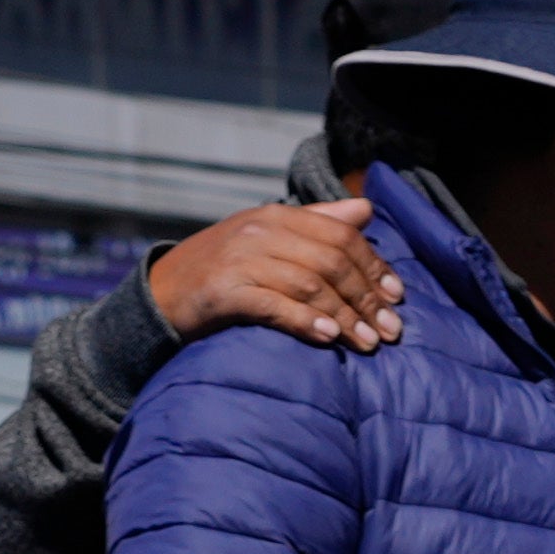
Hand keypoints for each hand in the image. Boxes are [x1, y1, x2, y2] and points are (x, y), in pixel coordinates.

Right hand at [144, 198, 403, 356]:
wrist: (157, 296)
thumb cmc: (220, 272)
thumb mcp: (268, 239)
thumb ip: (317, 224)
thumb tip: (366, 210)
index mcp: (277, 215)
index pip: (340, 235)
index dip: (373, 266)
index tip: (396, 297)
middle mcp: (261, 231)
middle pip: (331, 260)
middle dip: (366, 297)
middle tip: (391, 330)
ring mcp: (241, 260)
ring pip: (309, 283)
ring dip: (345, 316)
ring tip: (368, 343)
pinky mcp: (224, 291)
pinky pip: (274, 305)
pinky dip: (305, 321)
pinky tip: (328, 338)